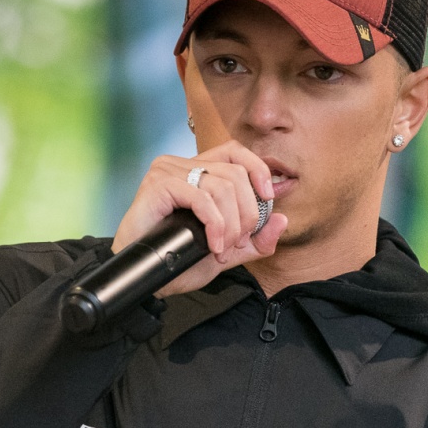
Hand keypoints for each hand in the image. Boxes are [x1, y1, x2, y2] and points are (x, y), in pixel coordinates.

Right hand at [112, 141, 287, 297]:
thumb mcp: (227, 251)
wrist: (144, 276)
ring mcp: (168, 171)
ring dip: (231, 225)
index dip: (258, 170)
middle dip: (247, 213)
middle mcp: (181, 164)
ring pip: (222, 186)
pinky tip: (212, 245)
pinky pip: (202, 198)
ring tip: (223, 249)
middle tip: (238, 243)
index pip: (235, 151)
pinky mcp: (158, 185)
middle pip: (235, 173)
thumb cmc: (177, 259)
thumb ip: (255, 239)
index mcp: (197, 170)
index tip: (268, 199)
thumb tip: (283, 219)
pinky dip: (215, 225)